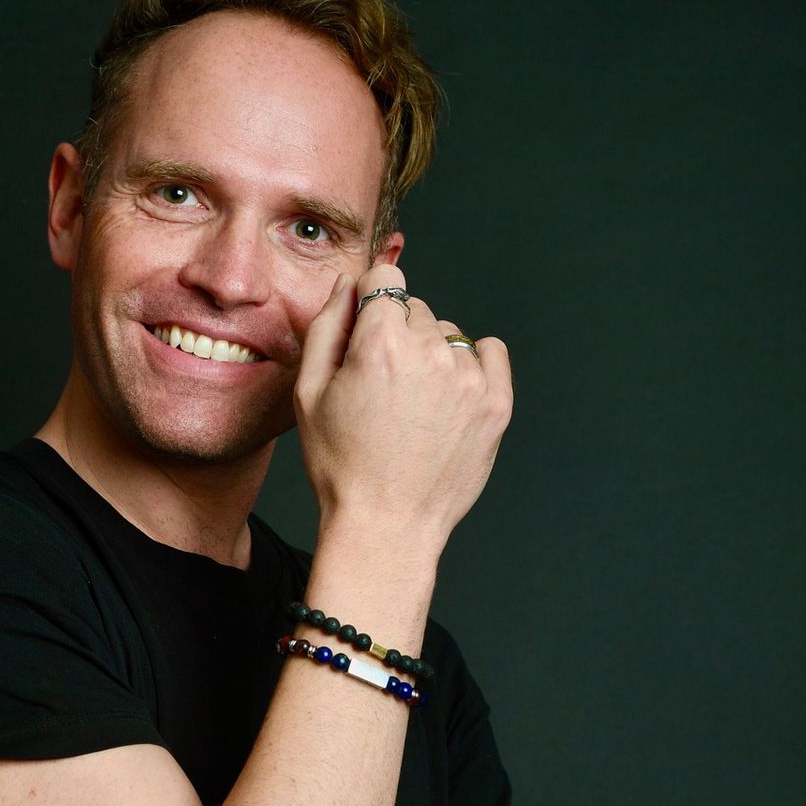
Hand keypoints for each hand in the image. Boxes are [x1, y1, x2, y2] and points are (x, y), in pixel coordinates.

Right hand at [293, 261, 512, 552]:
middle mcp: (430, 353)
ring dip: (432, 356)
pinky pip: (489, 352)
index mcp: (381, 345)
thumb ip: (326, 326)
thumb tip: (348, 285)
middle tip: (383, 388)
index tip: (365, 333)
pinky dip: (471, 365)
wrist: (387, 525)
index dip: (369, 302)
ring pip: (448, 334)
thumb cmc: (342, 466)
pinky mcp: (495, 402)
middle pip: (415, 310)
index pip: (384, 280)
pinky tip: (448, 398)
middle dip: (397, 336)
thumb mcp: (309, 394)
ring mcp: (468, 378)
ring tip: (413, 406)